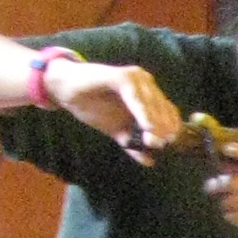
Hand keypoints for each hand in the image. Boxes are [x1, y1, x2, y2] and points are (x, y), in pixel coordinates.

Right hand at [48, 56, 181, 161]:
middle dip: (164, 128)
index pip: (168, 111)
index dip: (172, 127)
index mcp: (148, 93)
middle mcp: (145, 82)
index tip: (171, 144)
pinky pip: (135, 96)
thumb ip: (132, 143)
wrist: (65, 90)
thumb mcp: (116, 130)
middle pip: (163, 107)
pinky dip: (142, 112)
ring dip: (155, 123)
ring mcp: (134, 77)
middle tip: (162, 145)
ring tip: (155, 140)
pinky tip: (146, 126)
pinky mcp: (120, 76)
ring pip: (152, 102)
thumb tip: (150, 161)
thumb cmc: (92, 106)